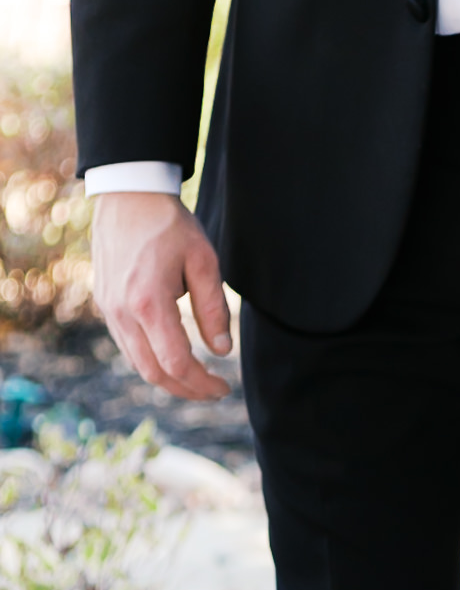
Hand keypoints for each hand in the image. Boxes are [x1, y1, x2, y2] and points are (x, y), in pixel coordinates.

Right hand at [92, 190, 233, 398]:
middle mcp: (122, 312)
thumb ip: (213, 308)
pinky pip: (127, 345)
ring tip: (197, 380)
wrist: (128, 197)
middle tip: (213, 391)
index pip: (176, 362)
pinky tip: (173, 358)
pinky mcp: (105, 304)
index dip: (201, 384)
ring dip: (168, 379)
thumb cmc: (170, 225)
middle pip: (153, 372)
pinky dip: (151, 360)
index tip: (223, 388)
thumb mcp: (204, 261)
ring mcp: (109, 309)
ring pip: (137, 363)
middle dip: (186, 390)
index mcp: (148, 302)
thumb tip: (221, 350)